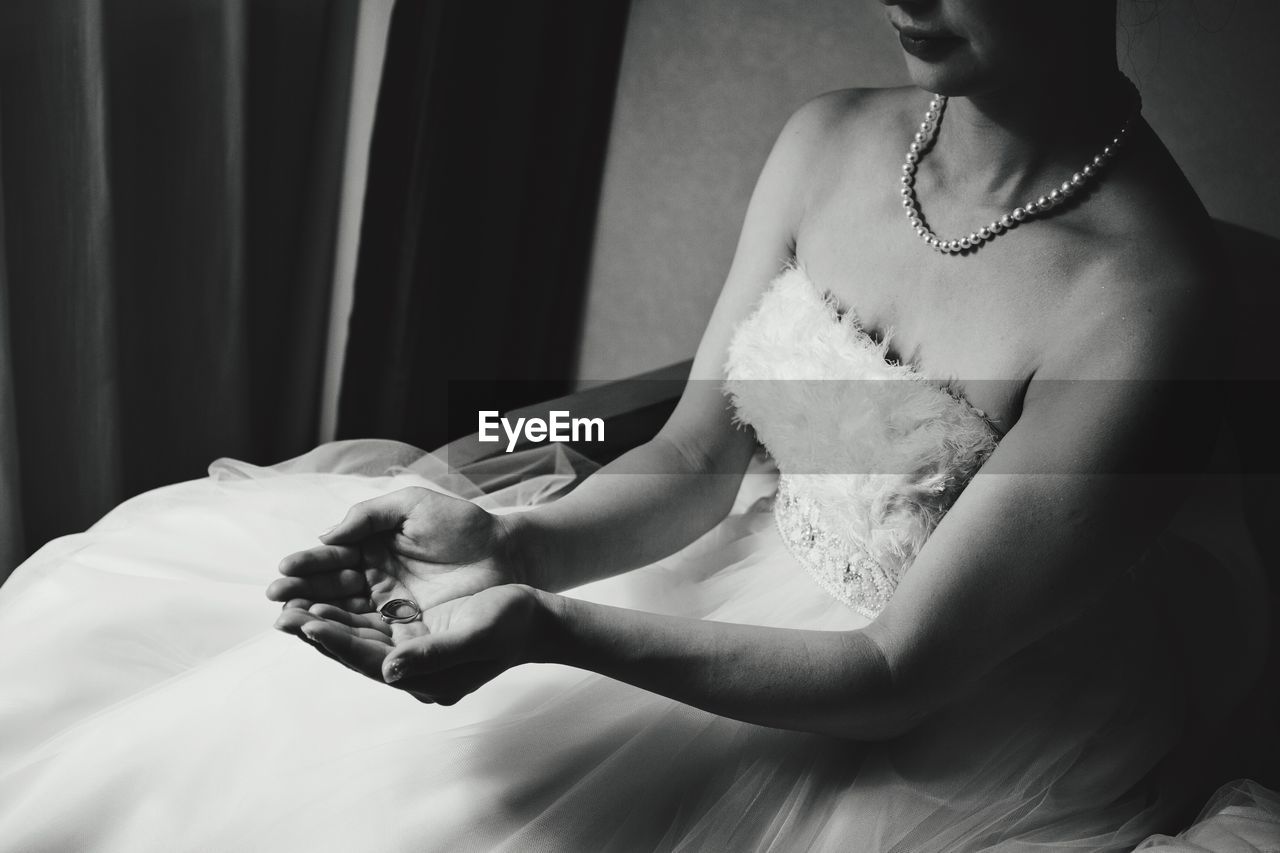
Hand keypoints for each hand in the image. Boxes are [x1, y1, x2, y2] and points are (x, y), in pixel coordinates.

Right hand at [266, 487, 527, 614]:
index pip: (331, 561)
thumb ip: (368, 516)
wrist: (507, 551)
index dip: (308, 566)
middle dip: (302, 596)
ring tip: (291, 619)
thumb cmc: (462, 524)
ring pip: (346, 618)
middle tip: (279, 600)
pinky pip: (373, 637)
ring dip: (317, 620)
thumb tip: (326, 537)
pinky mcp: (409, 633)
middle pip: (331, 593)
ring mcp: (391, 609)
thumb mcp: (412, 507)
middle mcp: (375, 583)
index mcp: (371, 551)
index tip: (285, 570)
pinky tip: (326, 634)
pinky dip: (348, 637)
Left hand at [276, 583, 553, 705]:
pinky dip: (347, 614)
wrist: (535, 618)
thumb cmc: (511, 623)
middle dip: (320, 633)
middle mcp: (413, 669)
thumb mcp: (475, 634)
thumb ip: (432, 654)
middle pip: (357, 652)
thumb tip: (389, 668)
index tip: (307, 623)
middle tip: (283, 615)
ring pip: (359, 638)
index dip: (337, 642)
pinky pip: (372, 626)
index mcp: (425, 676)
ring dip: (327, 623)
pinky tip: (325, 601)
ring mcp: (412, 653)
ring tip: (292, 608)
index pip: (370, 660)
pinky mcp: (414, 634)